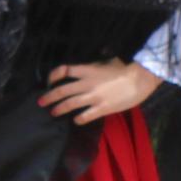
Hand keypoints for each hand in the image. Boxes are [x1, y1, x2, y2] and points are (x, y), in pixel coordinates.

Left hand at [40, 60, 161, 122]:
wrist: (139, 79)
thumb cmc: (126, 69)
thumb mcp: (108, 61)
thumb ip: (97, 64)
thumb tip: (94, 59)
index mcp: (88, 70)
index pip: (64, 70)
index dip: (54, 75)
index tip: (49, 81)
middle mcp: (87, 83)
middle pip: (62, 90)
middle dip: (49, 97)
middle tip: (41, 102)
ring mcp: (94, 97)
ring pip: (70, 104)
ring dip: (60, 108)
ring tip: (53, 112)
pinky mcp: (102, 108)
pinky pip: (86, 115)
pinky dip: (79, 119)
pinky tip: (76, 121)